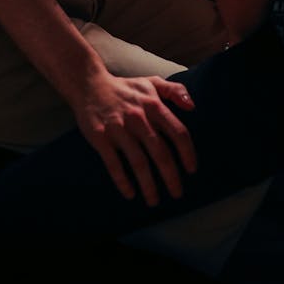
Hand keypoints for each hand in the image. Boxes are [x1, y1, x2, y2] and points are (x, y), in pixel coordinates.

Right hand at [72, 72, 196, 203]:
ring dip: (149, 185)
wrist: (90, 85)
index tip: (191, 170)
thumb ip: (175, 90)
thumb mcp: (152, 82)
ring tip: (154, 200)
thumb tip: (192, 106)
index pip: (178, 133)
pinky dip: (123, 181)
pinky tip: (130, 194)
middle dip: (171, 177)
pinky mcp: (101, 137)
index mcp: (154, 106)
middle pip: (161, 153)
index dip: (187, 154)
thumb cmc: (125, 87)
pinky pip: (114, 164)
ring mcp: (119, 129)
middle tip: (177, 194)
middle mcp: (139, 118)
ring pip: (139, 163)